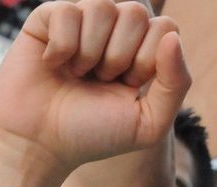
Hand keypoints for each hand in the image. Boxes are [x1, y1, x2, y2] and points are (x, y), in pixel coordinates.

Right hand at [0, 0, 189, 172]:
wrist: (41, 142)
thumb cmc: (95, 135)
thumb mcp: (148, 124)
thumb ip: (175, 84)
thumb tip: (173, 36)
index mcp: (143, 55)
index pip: (166, 28)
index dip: (148, 59)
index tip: (128, 87)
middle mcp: (115, 34)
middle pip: (137, 12)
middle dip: (120, 55)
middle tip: (102, 81)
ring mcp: (82, 23)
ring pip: (103, 6)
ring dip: (91, 51)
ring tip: (79, 74)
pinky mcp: (48, 17)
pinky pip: (67, 10)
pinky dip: (63, 45)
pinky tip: (54, 64)